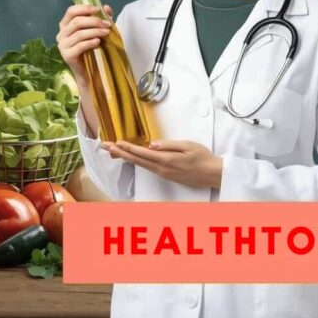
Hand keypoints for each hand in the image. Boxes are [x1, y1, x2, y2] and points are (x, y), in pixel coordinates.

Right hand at [56, 4, 113, 86]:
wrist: (89, 71)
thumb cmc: (91, 48)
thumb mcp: (97, 31)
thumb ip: (101, 18)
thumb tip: (106, 8)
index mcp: (65, 25)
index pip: (71, 11)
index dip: (84, 8)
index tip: (97, 9)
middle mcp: (61, 34)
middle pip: (76, 22)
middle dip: (94, 21)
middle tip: (107, 24)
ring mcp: (62, 45)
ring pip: (79, 34)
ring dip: (95, 31)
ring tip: (106, 32)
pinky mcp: (67, 56)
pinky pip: (79, 46)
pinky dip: (90, 42)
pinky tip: (98, 42)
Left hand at [102, 139, 222, 188]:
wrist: (213, 174)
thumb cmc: (203, 157)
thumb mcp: (188, 146)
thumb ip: (169, 145)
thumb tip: (152, 144)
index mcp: (167, 160)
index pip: (142, 153)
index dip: (127, 148)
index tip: (115, 142)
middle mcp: (162, 169)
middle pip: (136, 160)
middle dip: (119, 152)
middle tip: (105, 147)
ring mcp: (163, 173)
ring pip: (140, 164)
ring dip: (125, 157)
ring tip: (112, 151)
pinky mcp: (166, 175)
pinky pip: (147, 167)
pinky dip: (136, 161)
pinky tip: (130, 158)